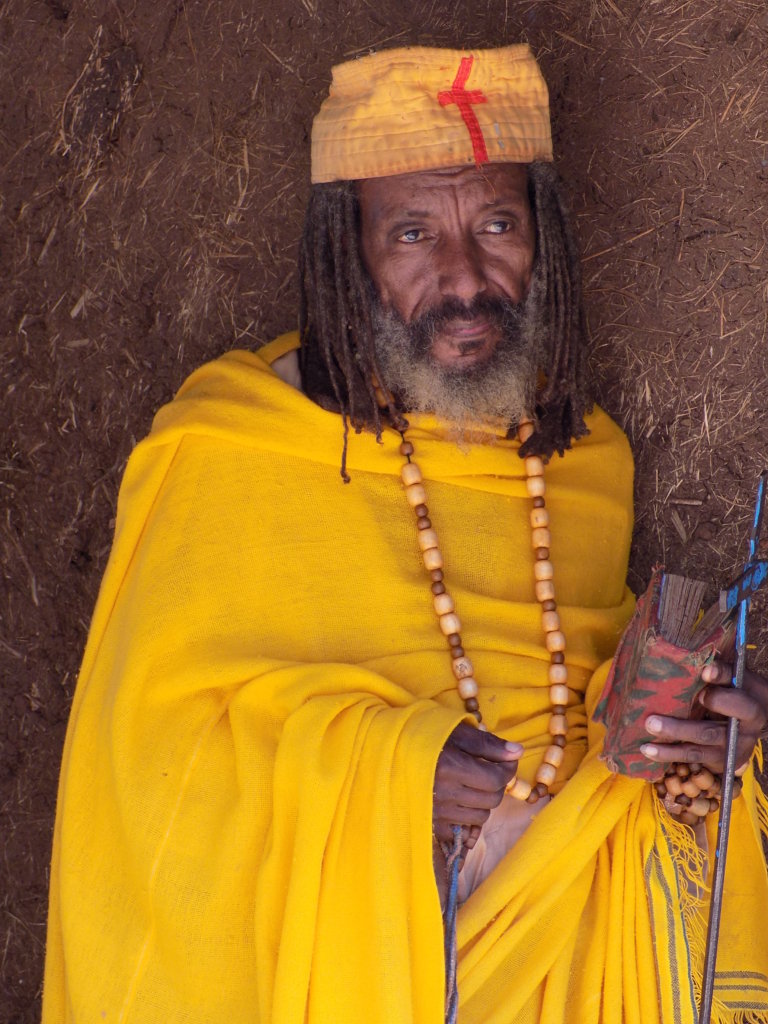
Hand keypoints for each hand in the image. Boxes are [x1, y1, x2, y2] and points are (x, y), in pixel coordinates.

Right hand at [433, 722, 522, 849]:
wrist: (387, 751)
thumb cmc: (422, 735)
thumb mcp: (455, 731)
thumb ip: (487, 744)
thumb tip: (518, 752)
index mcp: (450, 767)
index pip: (496, 779)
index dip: (508, 769)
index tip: (506, 759)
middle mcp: (444, 793)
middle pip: (492, 799)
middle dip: (496, 783)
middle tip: (488, 768)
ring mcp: (437, 812)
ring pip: (481, 816)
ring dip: (483, 800)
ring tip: (470, 782)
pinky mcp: (431, 824)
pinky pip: (463, 827)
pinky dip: (467, 814)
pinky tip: (458, 797)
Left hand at [641, 660, 767, 772]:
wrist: (753, 718)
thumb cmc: (737, 690)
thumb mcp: (736, 678)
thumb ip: (722, 671)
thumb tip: (703, 665)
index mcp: (752, 708)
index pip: (737, 700)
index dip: (720, 689)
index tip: (704, 673)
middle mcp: (743, 733)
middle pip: (710, 732)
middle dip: (680, 728)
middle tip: (651, 721)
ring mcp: (731, 750)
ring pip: (698, 749)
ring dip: (670, 746)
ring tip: (646, 740)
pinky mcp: (721, 761)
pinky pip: (693, 759)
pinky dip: (670, 756)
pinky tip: (648, 751)